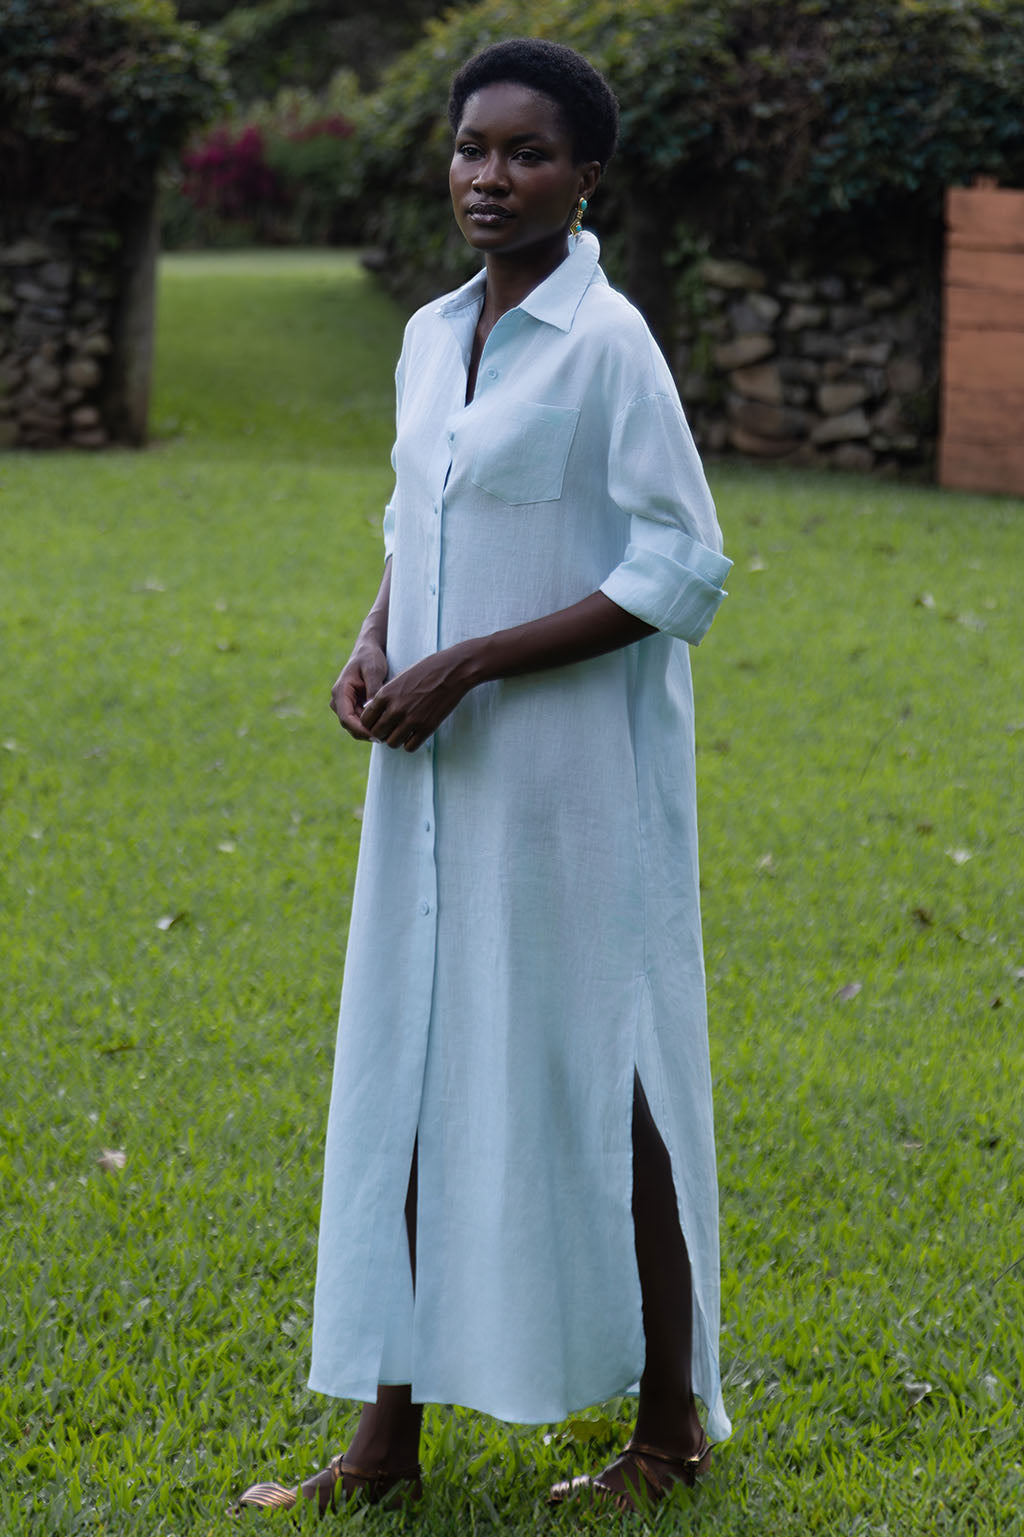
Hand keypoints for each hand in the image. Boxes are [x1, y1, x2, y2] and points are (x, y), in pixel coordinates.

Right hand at [330, 640, 387, 740]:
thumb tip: (373, 707)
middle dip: (367, 733)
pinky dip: (373, 726)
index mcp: (340, 692)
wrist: (368, 651)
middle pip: (351, 727)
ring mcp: (345, 706)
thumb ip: (373, 688)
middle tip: (388, 736)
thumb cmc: (370, 658)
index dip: (360, 730)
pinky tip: (388, 726)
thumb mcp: (374, 670)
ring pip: (356, 728)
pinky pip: (362, 723)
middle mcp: (339, 701)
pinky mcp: (353, 708)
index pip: (346, 719)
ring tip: (390, 732)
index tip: (377, 735)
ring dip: (371, 732)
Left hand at [359, 644, 475, 751]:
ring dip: (395, 739)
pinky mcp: (427, 727)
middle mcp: (395, 708)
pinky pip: (410, 747)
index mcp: (385, 694)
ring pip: (392, 743)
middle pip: (377, 733)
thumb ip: (386, 695)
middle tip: (390, 729)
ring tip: (402, 733)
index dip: (370, 723)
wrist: (453, 670)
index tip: (378, 722)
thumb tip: (375, 711)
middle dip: (382, 733)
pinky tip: (415, 735)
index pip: (366, 719)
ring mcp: (411, 719)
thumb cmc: (426, 670)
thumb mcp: (400, 678)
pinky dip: (410, 743)